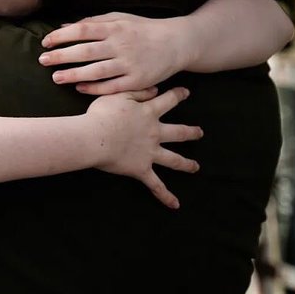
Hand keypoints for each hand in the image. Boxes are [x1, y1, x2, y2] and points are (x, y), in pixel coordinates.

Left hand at [40, 12, 197, 94]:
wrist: (178, 43)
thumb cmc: (144, 29)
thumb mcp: (120, 19)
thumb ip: (93, 21)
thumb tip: (64, 26)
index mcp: (115, 28)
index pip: (82, 30)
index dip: (62, 36)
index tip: (46, 42)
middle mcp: (121, 45)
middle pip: (85, 51)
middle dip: (61, 56)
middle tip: (42, 60)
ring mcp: (130, 64)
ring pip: (96, 71)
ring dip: (73, 75)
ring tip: (56, 77)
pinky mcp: (138, 81)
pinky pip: (112, 87)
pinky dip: (95, 88)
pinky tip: (79, 88)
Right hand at [84, 86, 202, 208]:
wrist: (94, 138)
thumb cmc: (101, 115)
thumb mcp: (118, 95)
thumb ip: (138, 92)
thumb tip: (155, 89)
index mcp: (148, 113)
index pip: (168, 100)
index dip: (178, 95)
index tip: (185, 93)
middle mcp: (154, 133)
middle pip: (178, 133)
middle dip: (190, 132)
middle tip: (200, 133)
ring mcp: (150, 153)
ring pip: (173, 159)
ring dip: (186, 164)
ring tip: (195, 167)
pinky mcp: (141, 169)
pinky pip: (156, 185)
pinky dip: (165, 196)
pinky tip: (175, 204)